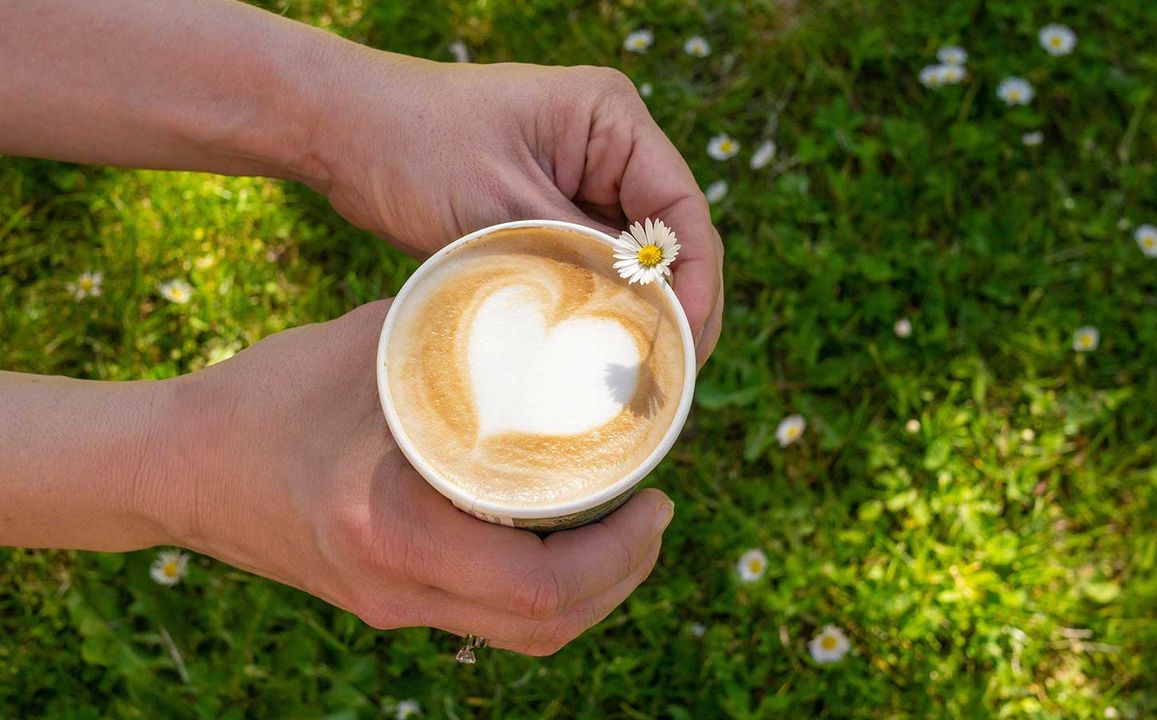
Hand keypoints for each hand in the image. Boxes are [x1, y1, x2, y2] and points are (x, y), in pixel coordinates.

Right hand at [150, 301, 673, 655]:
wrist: (178, 466)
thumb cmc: (267, 398)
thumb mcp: (374, 348)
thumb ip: (462, 325)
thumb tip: (550, 292)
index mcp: (396, 534)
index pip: (546, 587)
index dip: (623, 554)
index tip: (659, 498)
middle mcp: (398, 591)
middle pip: (548, 627)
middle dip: (623, 575)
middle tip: (655, 512)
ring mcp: (391, 609)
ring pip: (524, 635)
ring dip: (590, 591)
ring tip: (624, 528)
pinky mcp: (386, 604)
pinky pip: (488, 620)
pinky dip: (542, 592)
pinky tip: (562, 538)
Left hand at [310, 57, 722, 363]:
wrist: (339, 133)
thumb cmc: (412, 145)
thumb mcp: (501, 205)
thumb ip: (579, 255)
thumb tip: (645, 318)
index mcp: (611, 119)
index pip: (681, 209)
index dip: (696, 280)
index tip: (687, 339)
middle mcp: (608, 147)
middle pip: (668, 239)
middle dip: (675, 305)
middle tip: (672, 376)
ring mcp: (580, 179)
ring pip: (632, 260)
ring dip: (639, 311)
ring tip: (643, 374)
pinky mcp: (550, 210)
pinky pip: (593, 265)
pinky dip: (599, 305)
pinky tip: (600, 351)